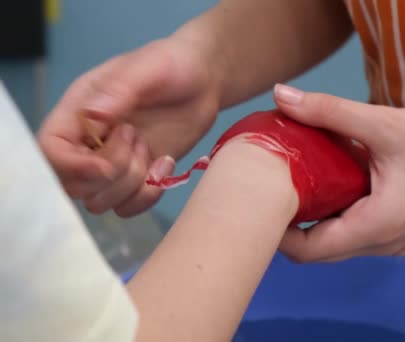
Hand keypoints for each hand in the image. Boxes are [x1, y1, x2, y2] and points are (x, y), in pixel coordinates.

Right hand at [38, 36, 222, 216]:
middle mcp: (89, 141)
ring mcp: (112, 162)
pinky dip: (147, 196)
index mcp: (79, 111)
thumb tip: (92, 114)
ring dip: (130, 183)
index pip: (49, 150)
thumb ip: (120, 90)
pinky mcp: (137, 176)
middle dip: (110, 173)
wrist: (204, 81)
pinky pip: (127, 207)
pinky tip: (164, 165)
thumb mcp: (149, 68)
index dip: (71, 166)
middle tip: (138, 139)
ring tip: (150, 149)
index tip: (106, 163)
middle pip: (72, 185)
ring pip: (99, 202)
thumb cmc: (173, 64)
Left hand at [273, 84, 404, 261]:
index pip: (309, 251)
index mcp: (376, 227)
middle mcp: (383, 244)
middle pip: (320, 249)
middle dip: (291, 224)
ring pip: (338, 241)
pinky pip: (357, 231)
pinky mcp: (401, 229)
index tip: (261, 198)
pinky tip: (331, 180)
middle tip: (274, 186)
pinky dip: (337, 212)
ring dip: (315, 217)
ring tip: (298, 180)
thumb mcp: (384, 122)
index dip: (277, 232)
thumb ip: (329, 111)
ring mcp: (394, 240)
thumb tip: (282, 96)